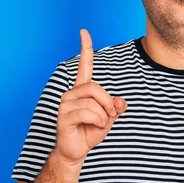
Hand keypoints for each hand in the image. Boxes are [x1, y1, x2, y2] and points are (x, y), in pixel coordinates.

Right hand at [55, 29, 127, 165]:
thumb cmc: (90, 131)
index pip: (85, 66)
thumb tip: (120, 102)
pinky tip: (92, 128)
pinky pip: (87, 112)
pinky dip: (97, 121)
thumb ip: (116, 108)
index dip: (85, 48)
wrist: (76, 151)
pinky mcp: (63, 116)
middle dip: (107, 104)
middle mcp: (71, 93)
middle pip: (95, 88)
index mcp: (82, 90)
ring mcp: (65, 104)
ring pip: (93, 102)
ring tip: (97, 124)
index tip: (84, 31)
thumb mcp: (109, 118)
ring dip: (102, 116)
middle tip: (107, 116)